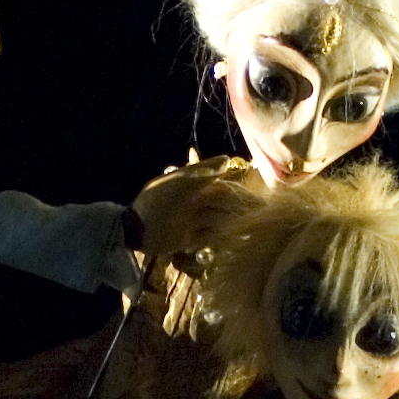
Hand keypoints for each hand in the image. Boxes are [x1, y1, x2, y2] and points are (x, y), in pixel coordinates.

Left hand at [128, 160, 251, 261]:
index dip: (234, 178)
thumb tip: (226, 160)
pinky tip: (238, 237)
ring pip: (217, 217)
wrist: (138, 230)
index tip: (252, 178)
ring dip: (233, 219)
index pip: (216, 177)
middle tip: (261, 207)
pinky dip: (220, 236)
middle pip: (220, 200)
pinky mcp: (188, 239)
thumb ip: (205, 172)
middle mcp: (192, 200)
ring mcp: (190, 220)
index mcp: (189, 183)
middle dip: (239, 202)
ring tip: (253, 223)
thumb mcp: (183, 183)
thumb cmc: (159, 202)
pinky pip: (208, 236)